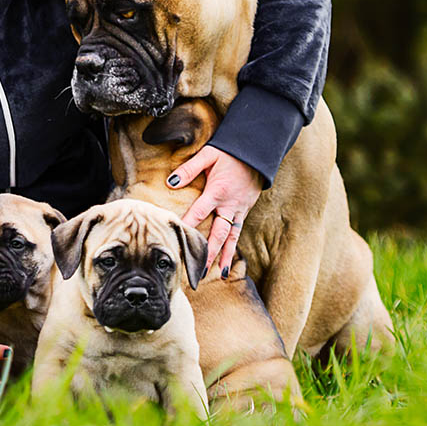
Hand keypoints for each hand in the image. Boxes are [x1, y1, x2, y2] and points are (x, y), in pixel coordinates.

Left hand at [167, 145, 262, 275]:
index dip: (188, 225)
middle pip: (218, 233)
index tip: (177, 239)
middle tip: (200, 270)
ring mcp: (239, 209)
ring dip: (225, 255)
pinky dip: (234, 246)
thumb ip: (189, 169)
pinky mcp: (245, 209)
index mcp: (218, 191)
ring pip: (231, 237)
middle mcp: (230, 204)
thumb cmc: (229, 152)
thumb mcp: (208, 155)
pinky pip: (238, 231)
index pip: (199, 212)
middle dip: (209, 252)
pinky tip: (229, 258)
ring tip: (220, 273)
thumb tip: (170, 182)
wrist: (256, 152)